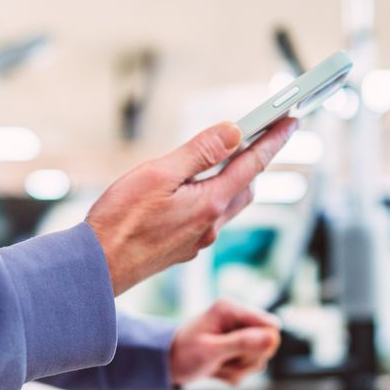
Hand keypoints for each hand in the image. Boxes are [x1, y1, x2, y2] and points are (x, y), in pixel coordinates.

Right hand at [86, 118, 296, 295]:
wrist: (98, 268)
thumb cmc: (120, 220)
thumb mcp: (159, 173)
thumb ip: (200, 152)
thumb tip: (234, 132)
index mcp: (210, 203)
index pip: (253, 164)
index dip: (274, 140)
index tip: (291, 122)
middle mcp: (211, 225)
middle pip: (246, 187)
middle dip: (256, 161)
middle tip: (261, 136)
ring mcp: (198, 241)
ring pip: (228, 206)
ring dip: (234, 181)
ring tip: (227, 159)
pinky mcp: (183, 249)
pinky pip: (208, 220)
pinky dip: (212, 198)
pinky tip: (192, 192)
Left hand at [169, 300, 281, 386]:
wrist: (167, 364)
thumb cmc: (183, 353)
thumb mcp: (211, 350)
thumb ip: (242, 343)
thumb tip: (273, 338)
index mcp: (231, 309)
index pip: (270, 326)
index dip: (262, 345)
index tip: (239, 354)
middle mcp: (238, 318)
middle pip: (267, 345)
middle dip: (246, 361)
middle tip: (221, 360)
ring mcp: (239, 334)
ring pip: (259, 360)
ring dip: (238, 370)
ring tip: (215, 365)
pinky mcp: (237, 349)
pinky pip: (249, 368)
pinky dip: (233, 374)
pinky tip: (216, 369)